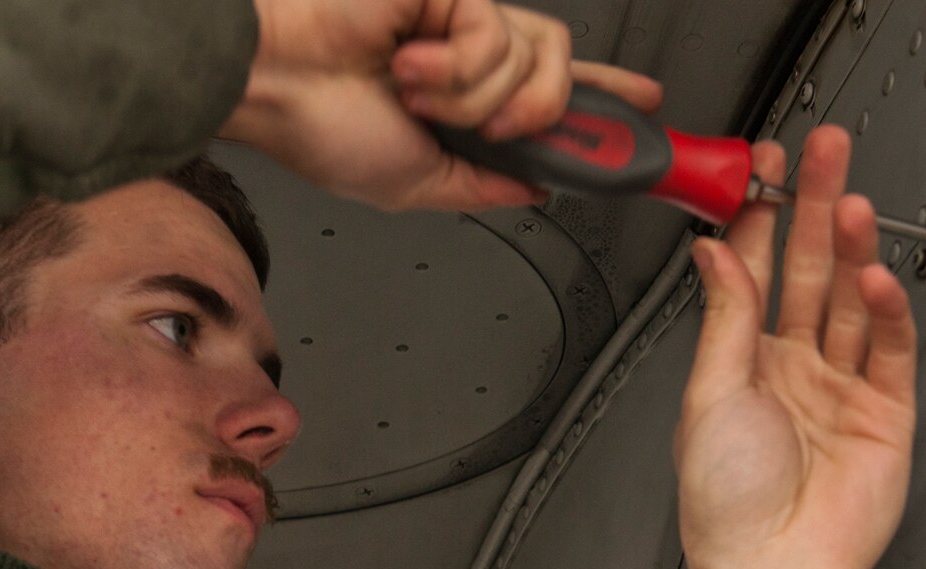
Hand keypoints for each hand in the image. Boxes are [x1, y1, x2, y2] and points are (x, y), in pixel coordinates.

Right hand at [221, 0, 662, 210]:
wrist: (275, 84)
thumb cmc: (321, 127)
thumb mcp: (417, 186)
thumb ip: (484, 187)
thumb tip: (535, 190)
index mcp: (465, 105)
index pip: (553, 98)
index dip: (606, 104)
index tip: (650, 116)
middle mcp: (473, 59)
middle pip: (563, 73)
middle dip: (545, 112)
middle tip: (490, 126)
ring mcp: (466, 21)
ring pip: (539, 61)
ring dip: (479, 97)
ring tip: (421, 95)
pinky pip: (500, 37)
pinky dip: (457, 67)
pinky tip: (409, 64)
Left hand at [677, 128, 917, 568]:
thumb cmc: (728, 507)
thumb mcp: (710, 397)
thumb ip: (724, 319)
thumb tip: (712, 254)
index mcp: (741, 364)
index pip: (754, 272)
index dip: (758, 219)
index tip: (757, 169)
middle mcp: (792, 368)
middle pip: (808, 270)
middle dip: (813, 206)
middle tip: (821, 150)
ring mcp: (841, 387)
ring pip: (851, 300)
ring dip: (850, 248)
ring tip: (846, 201)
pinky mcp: (885, 410)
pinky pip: (890, 346)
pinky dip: (887, 310)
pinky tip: (875, 277)